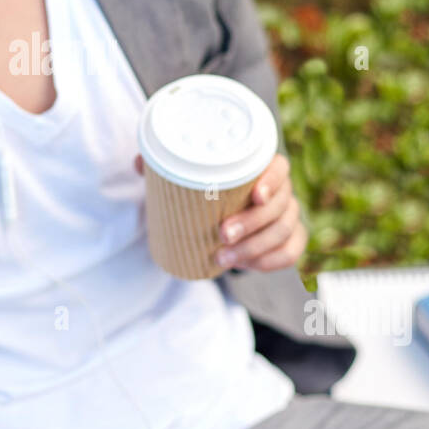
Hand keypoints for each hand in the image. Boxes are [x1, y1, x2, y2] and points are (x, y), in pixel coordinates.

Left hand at [134, 151, 306, 272]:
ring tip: (223, 259)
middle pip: (280, 205)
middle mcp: (281, 191)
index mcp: (262, 168)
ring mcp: (288, 217)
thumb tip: (138, 163)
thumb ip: (165, 167)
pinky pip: (290, 253)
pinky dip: (269, 262)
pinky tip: (246, 265)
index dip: (273, 181)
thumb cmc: (206, 190)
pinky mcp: (289, 240)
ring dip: (255, 248)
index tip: (254, 196)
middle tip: (222, 235)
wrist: (223, 214)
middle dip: (252, 223)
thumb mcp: (185, 177)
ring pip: (284, 232)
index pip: (280, 168)